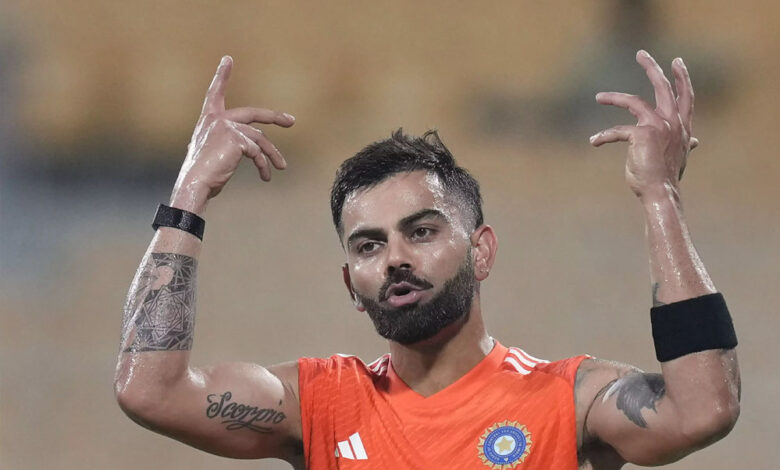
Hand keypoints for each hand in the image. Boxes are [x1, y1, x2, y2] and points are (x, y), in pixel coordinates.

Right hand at [170, 56, 294, 211]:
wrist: (195, 183)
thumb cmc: (203, 174)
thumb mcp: (216, 152)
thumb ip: (232, 142)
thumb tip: (258, 144)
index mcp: (208, 120)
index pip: (215, 93)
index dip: (222, 76)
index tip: (228, 59)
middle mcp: (217, 119)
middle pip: (253, 114)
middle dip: (274, 116)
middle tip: (291, 121)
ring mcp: (227, 127)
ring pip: (260, 139)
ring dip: (272, 154)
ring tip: (281, 167)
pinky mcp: (237, 138)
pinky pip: (257, 151)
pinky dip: (263, 165)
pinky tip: (265, 176)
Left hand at [590, 50, 697, 198]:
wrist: (660, 193)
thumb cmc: (666, 177)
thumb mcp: (679, 156)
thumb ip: (684, 144)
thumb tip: (695, 141)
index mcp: (682, 127)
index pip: (685, 97)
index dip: (682, 78)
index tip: (676, 62)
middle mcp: (673, 122)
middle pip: (663, 87)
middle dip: (652, 68)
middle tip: (640, 53)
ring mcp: (658, 126)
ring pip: (634, 102)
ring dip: (614, 97)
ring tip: (599, 96)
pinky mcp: (641, 134)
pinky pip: (617, 131)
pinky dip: (603, 137)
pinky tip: (593, 141)